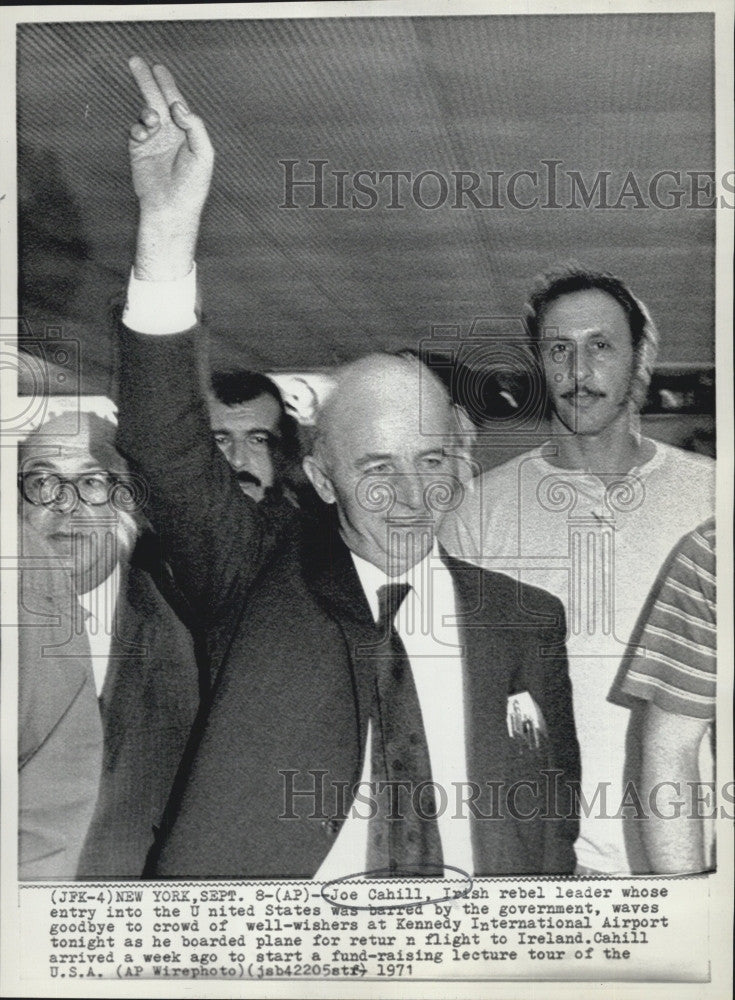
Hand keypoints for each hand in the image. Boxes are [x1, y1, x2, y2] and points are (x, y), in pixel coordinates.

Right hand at [128, 57, 213, 279]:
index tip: (159, 69)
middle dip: (147, 81)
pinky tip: (145, 132)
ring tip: (153, 119)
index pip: (176, 102)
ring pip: (145, 113)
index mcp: (187, 132)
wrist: (172, 208)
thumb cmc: (193, 185)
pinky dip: (138, 127)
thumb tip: (178, 106)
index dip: (168, 85)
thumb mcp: (204, 154)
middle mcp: (170, 133)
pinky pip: (135, 130)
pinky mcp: (139, 150)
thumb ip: (195, 127)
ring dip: (148, 111)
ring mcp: (153, 140)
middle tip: (136, 61)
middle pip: (157, 100)